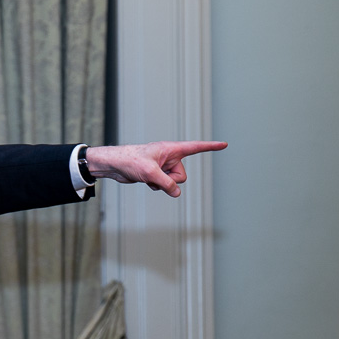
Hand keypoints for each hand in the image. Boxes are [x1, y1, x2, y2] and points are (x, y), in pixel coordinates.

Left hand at [85, 141, 226, 196]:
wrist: (114, 165)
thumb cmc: (130, 160)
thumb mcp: (150, 173)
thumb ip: (166, 184)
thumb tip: (176, 194)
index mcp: (170, 149)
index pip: (195, 147)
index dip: (210, 147)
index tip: (224, 144)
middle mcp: (169, 157)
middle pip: (182, 176)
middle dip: (171, 181)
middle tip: (154, 176)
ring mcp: (163, 166)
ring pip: (174, 183)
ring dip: (162, 184)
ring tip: (147, 177)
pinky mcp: (156, 174)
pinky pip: (165, 185)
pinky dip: (156, 186)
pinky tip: (145, 181)